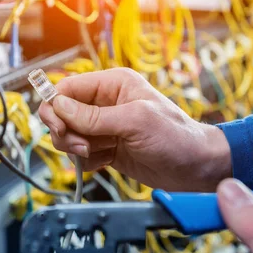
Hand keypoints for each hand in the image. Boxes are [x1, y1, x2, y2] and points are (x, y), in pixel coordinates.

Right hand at [38, 68, 231, 191]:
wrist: (196, 168)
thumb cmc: (176, 137)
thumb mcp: (134, 121)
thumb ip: (94, 116)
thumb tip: (58, 106)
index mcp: (113, 84)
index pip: (67, 88)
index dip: (56, 107)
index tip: (60, 128)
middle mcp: (105, 102)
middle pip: (62, 113)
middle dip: (65, 132)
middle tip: (81, 146)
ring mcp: (104, 127)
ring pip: (68, 135)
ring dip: (75, 148)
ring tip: (98, 154)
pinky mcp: (106, 148)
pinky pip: (80, 153)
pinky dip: (86, 161)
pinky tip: (105, 162)